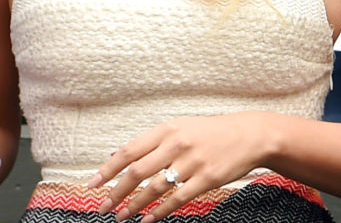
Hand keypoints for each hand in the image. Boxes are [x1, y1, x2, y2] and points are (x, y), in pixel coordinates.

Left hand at [87, 111, 268, 222]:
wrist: (248, 135)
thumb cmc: (210, 132)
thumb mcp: (180, 127)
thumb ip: (150, 142)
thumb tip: (117, 153)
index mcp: (167, 129)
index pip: (130, 150)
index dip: (108, 168)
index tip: (92, 184)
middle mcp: (176, 144)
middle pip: (137, 171)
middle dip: (116, 191)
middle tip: (102, 206)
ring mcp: (191, 162)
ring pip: (154, 188)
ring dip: (134, 205)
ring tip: (121, 217)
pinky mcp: (206, 179)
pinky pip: (177, 199)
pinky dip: (159, 212)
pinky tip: (147, 221)